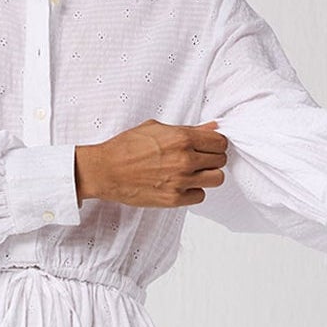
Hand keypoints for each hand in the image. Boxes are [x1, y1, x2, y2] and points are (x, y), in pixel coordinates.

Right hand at [75, 121, 227, 208]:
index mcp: (182, 138)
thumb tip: (211, 128)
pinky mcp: (174, 199)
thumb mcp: (157, 129)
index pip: (220, 141)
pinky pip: (200, 196)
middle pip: (221, 160)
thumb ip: (188, 130)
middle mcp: (185, 159)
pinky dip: (194, 191)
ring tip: (193, 173)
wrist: (106, 170)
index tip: (209, 146)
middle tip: (199, 159)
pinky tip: (182, 185)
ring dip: (207, 176)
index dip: (216, 143)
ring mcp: (181, 181)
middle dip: (212, 158)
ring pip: (216, 179)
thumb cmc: (126, 147)